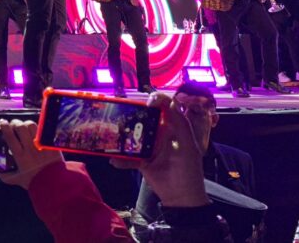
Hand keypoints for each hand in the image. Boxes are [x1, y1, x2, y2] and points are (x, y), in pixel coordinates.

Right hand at [0, 119, 62, 189]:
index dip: (5, 127)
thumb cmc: (33, 182)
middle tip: (13, 125)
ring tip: (24, 127)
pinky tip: (34, 132)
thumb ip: (4, 175)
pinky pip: (42, 130)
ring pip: (32, 125)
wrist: (54, 185)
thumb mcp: (16, 179)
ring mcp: (41, 145)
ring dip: (26, 124)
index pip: (10, 136)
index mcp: (20, 156)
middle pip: (21, 127)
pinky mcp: (49, 144)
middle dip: (15, 123)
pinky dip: (37, 129)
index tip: (2, 122)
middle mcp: (30, 148)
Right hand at [111, 93, 208, 207]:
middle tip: (120, 111)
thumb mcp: (187, 145)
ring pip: (131, 134)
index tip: (147, 103)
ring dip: (120, 134)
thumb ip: (180, 124)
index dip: (155, 99)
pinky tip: (113, 160)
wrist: (181, 197)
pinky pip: (126, 155)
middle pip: (142, 117)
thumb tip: (170, 102)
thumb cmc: (189, 170)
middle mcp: (158, 133)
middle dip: (131, 113)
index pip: (163, 106)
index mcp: (172, 126)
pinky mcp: (139, 159)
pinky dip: (119, 158)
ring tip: (110, 133)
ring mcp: (147, 146)